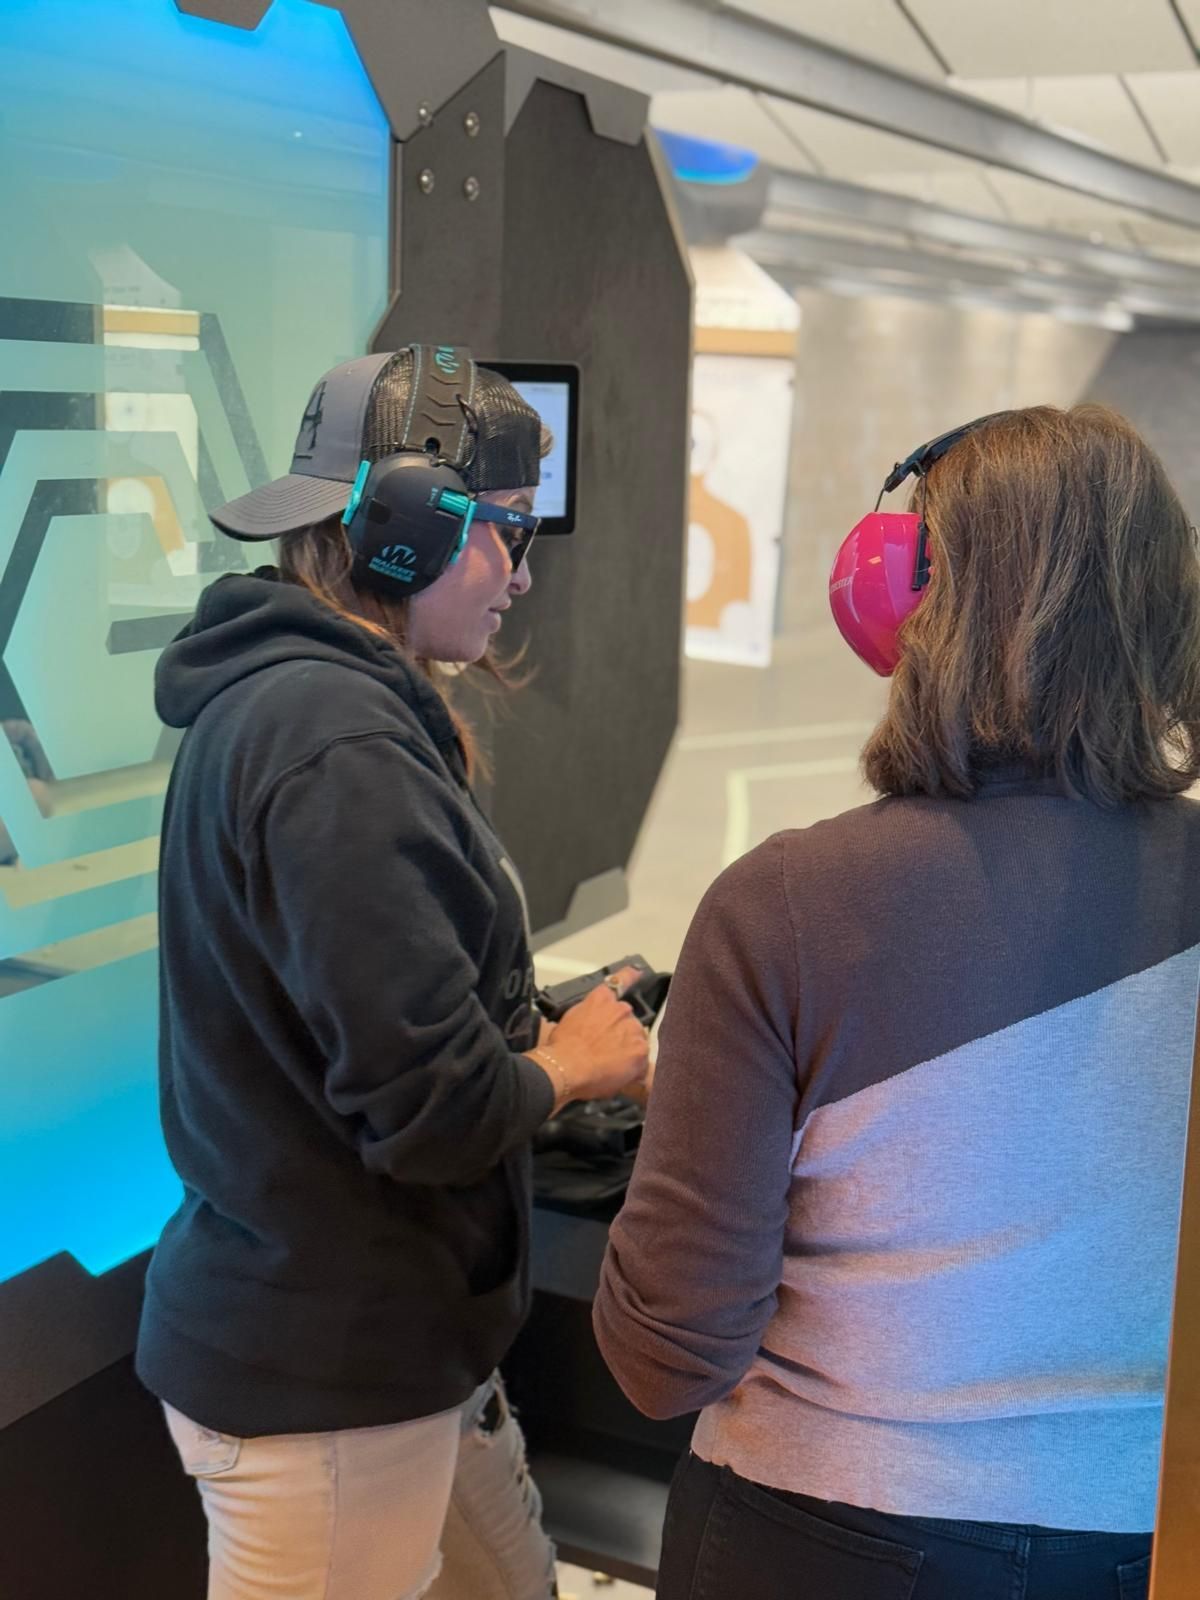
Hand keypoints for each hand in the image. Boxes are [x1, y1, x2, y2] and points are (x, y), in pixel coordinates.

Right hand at [528, 967, 648, 1106]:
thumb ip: (588, 1015)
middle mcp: (621, 1009)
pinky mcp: (640, 1050)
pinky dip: (633, 1068)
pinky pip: (641, 1061)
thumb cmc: (562, 1047)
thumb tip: (592, 1024)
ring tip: (608, 1066)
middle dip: (621, 1034)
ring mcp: (633, 1029)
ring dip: (627, 1051)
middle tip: (605, 1051)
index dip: (631, 976)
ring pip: (636, 1040)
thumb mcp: (570, 1020)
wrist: (567, 1066)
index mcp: (602, 999)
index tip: (639, 972)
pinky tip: (618, 1075)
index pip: (621, 980)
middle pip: (628, 1020)